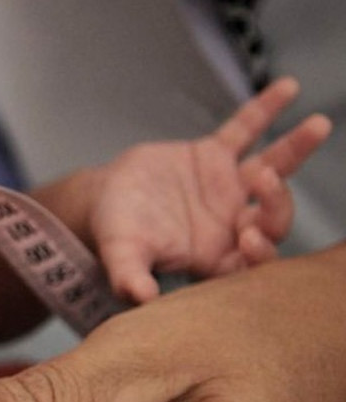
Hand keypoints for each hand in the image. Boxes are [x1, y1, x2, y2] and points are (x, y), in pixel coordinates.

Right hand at [91, 77, 331, 301]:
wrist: (100, 201)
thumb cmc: (113, 235)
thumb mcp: (120, 256)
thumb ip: (131, 277)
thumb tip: (140, 297)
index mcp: (215, 256)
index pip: (253, 260)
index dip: (261, 250)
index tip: (249, 236)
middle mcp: (230, 224)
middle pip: (273, 216)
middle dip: (278, 201)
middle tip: (265, 180)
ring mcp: (227, 187)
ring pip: (272, 168)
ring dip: (296, 149)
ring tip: (318, 126)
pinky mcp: (215, 155)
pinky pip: (245, 130)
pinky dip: (265, 109)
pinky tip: (288, 88)